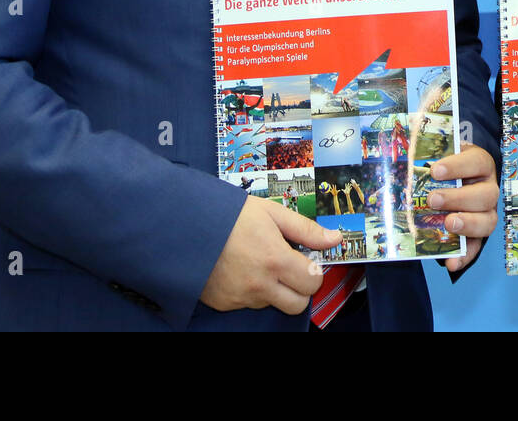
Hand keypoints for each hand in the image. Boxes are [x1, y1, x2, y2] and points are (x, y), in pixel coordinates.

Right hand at [200, 195, 341, 314]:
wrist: (184, 225)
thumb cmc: (227, 214)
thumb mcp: (271, 212)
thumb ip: (305, 229)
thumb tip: (334, 238)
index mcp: (275, 260)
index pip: (313, 283)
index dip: (313, 271)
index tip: (305, 260)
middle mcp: (260, 285)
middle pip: (297, 304)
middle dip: (299, 288)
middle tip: (288, 267)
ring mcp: (241, 297)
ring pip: (272, 303)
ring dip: (273, 289)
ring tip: (258, 262)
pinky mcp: (224, 303)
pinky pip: (247, 303)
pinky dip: (250, 291)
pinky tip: (241, 269)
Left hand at [428, 143, 498, 270]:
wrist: (449, 181)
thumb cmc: (444, 167)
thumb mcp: (440, 158)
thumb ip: (428, 160)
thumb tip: (406, 164)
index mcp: (480, 165)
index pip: (477, 162)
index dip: (458, 166)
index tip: (435, 171)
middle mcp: (487, 189)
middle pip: (485, 195)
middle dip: (459, 198)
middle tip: (433, 200)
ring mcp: (486, 213)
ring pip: (487, 221)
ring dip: (467, 224)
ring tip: (447, 224)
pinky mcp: (477, 234)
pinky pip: (476, 247)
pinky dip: (464, 256)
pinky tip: (451, 263)